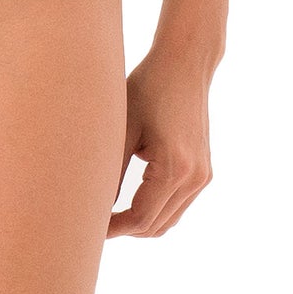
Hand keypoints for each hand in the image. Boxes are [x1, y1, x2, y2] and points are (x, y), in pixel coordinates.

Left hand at [108, 47, 214, 237]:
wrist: (185, 64)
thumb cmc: (148, 88)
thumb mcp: (122, 128)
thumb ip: (111, 172)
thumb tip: (94, 208)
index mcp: (174, 168)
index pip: (140, 219)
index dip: (113, 228)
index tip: (88, 226)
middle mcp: (194, 178)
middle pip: (156, 227)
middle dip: (125, 229)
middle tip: (94, 222)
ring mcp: (203, 176)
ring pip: (169, 221)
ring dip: (141, 222)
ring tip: (110, 212)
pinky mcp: (204, 171)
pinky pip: (178, 205)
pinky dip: (156, 209)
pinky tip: (132, 198)